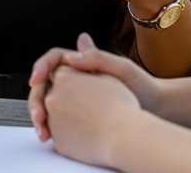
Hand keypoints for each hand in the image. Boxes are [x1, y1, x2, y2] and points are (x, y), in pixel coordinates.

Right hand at [29, 32, 161, 141]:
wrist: (154, 109)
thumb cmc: (142, 85)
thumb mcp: (122, 68)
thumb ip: (97, 58)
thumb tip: (72, 54)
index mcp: (85, 63)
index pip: (54, 59)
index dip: (41, 67)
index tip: (37, 79)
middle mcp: (78, 79)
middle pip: (46, 84)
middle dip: (36, 98)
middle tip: (38, 114)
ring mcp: (78, 99)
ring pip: (49, 104)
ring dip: (41, 115)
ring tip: (43, 129)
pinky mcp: (79, 118)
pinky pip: (58, 120)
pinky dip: (51, 127)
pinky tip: (51, 135)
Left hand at [45, 64, 140, 168]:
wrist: (124, 138)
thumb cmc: (119, 105)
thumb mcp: (108, 73)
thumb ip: (90, 57)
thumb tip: (82, 39)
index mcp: (65, 76)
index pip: (57, 69)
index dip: (69, 74)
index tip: (76, 81)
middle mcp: (53, 97)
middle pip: (50, 91)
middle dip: (61, 95)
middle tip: (77, 101)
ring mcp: (53, 120)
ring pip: (52, 113)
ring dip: (62, 112)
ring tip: (84, 117)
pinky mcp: (57, 141)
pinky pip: (57, 132)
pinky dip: (66, 130)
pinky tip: (85, 131)